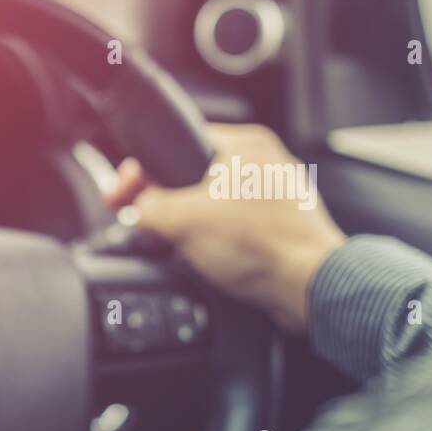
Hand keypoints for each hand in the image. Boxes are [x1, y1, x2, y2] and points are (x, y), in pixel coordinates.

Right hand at [105, 123, 345, 331]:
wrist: (310, 286)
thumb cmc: (262, 246)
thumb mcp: (181, 221)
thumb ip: (147, 207)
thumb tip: (136, 209)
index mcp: (242, 144)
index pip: (174, 144)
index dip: (140, 173)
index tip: (121, 195)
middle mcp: (262, 161)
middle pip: (189, 176)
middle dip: (163, 202)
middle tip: (145, 223)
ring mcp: (273, 193)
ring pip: (209, 203)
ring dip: (187, 224)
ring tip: (178, 244)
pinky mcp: (278, 224)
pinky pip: (230, 226)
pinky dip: (212, 239)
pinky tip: (206, 257)